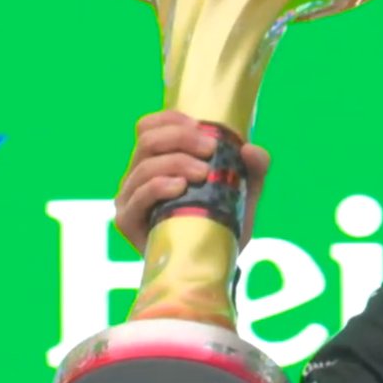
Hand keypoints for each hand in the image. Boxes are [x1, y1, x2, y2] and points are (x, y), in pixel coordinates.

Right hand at [113, 110, 271, 255]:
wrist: (216, 263)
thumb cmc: (224, 221)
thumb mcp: (244, 191)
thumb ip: (253, 168)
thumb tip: (251, 149)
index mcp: (158, 160)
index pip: (150, 127)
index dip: (172, 120)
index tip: (202, 127)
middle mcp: (138, 175)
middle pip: (148, 140)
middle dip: (182, 138)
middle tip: (211, 149)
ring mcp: (130, 198)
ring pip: (145, 167)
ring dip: (177, 163)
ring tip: (204, 173)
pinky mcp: (128, 221)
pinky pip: (137, 197)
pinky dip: (158, 186)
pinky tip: (179, 187)